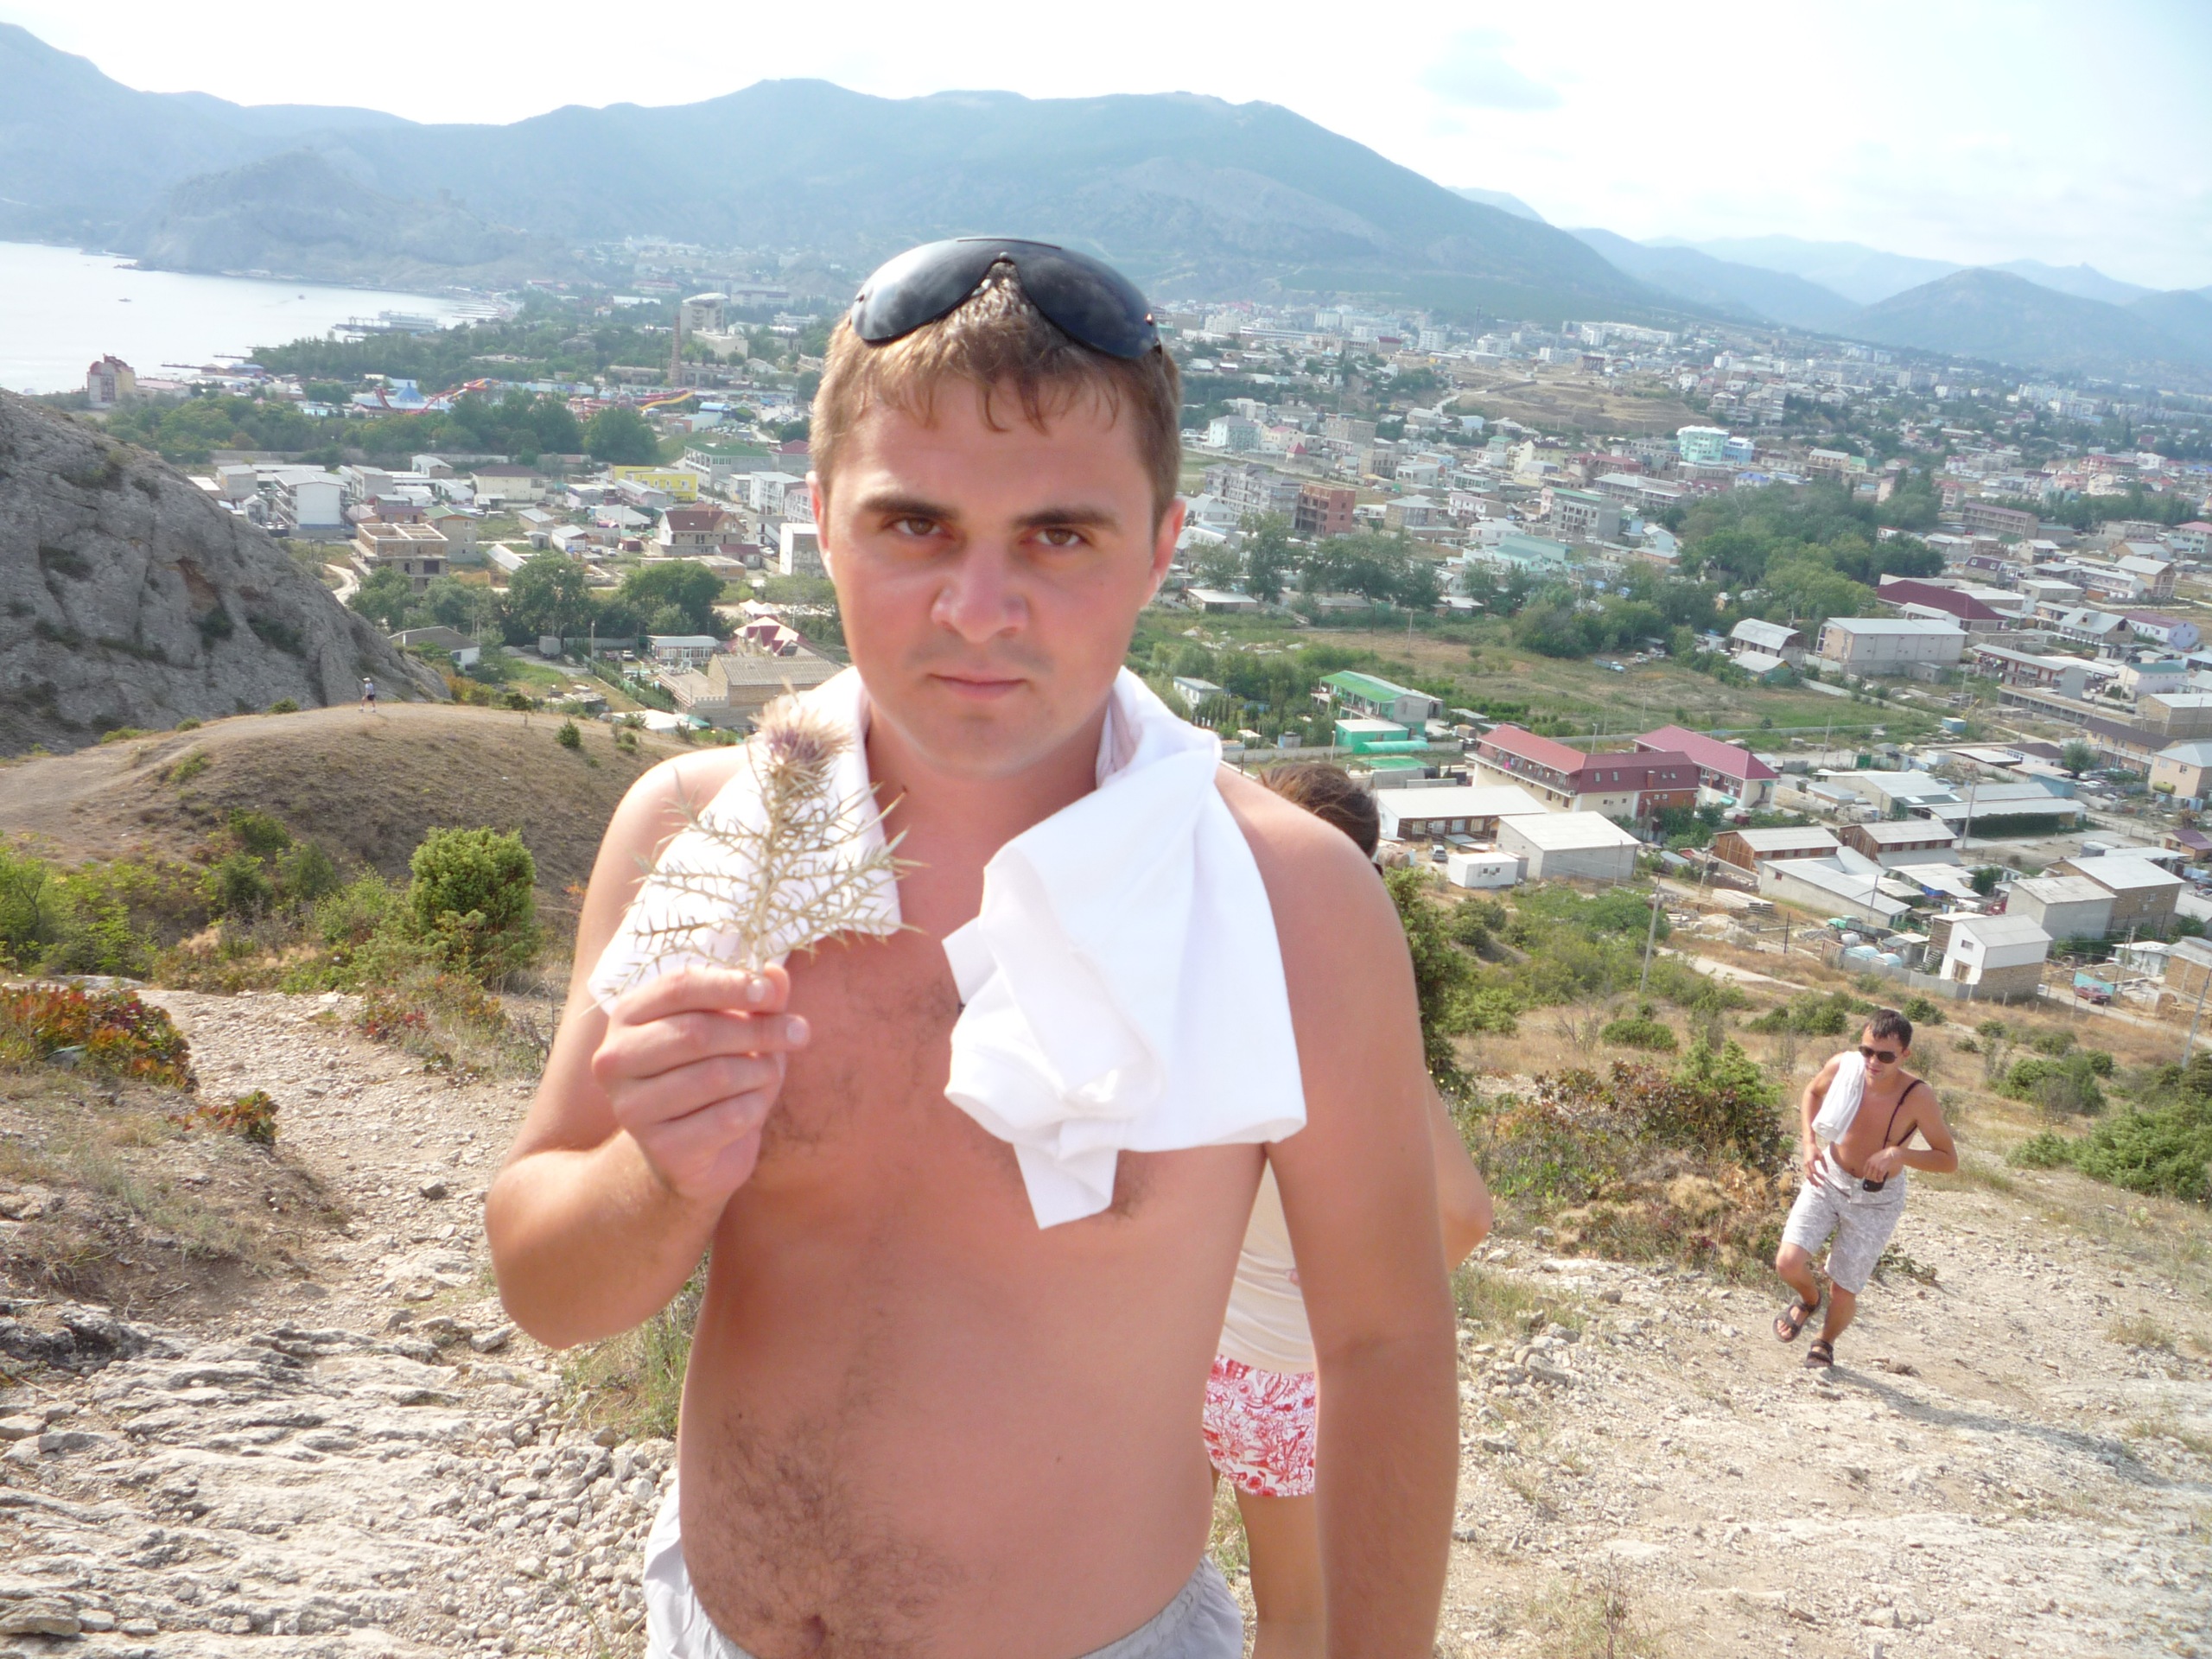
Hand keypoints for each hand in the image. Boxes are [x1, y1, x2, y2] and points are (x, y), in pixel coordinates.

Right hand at [591, 966, 809, 1204]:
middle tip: (799, 1033)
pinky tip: (754, 1106)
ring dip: (759, 1070)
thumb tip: (775, 973)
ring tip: (770, 1072)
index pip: (678, 987)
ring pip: (714, 1076)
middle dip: (758, 1030)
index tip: (770, 993)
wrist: (699, 1151)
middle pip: (696, 1032)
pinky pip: (726, 1118)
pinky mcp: (659, 1147)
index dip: (729, 985)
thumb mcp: (739, 1029)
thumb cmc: (717, 1073)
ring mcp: (631, 1107)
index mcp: (630, 1015)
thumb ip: (755, 999)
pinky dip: (755, 1107)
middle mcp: (616, 1059)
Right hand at [1802, 1143, 1823, 1184]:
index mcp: (1810, 1162)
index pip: (1814, 1172)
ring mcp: (1804, 1165)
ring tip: (1816, 1185)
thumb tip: (1827, 1172)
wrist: (1807, 1144)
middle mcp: (1806, 1164)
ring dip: (1811, 1181)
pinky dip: (1809, 1178)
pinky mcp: (1804, 1165)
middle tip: (1820, 1186)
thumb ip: (1824, 1164)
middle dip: (1814, 1181)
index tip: (1824, 1179)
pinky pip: (1806, 1173)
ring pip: (1807, 1175)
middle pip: (1809, 1175)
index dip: (1819, 1176)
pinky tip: (1812, 1180)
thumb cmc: (1815, 1149)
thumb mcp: (1821, 1156)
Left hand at [1863, 1145, 1905, 1181]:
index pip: (1864, 1171)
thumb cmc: (1885, 1155)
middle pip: (1868, 1176)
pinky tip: (1882, 1179)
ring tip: (1879, 1179)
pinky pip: (1879, 1178)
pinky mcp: (1882, 1169)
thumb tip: (1871, 1172)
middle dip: (1871, 1179)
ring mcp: (1876, 1167)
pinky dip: (1880, 1180)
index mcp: (1869, 1161)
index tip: (1870, 1177)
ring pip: (1873, 1178)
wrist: (1892, 1153)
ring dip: (1876, 1180)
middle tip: (1875, 1179)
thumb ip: (1872, 1163)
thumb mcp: (1875, 1157)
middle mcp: (1871, 1164)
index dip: (1867, 1176)